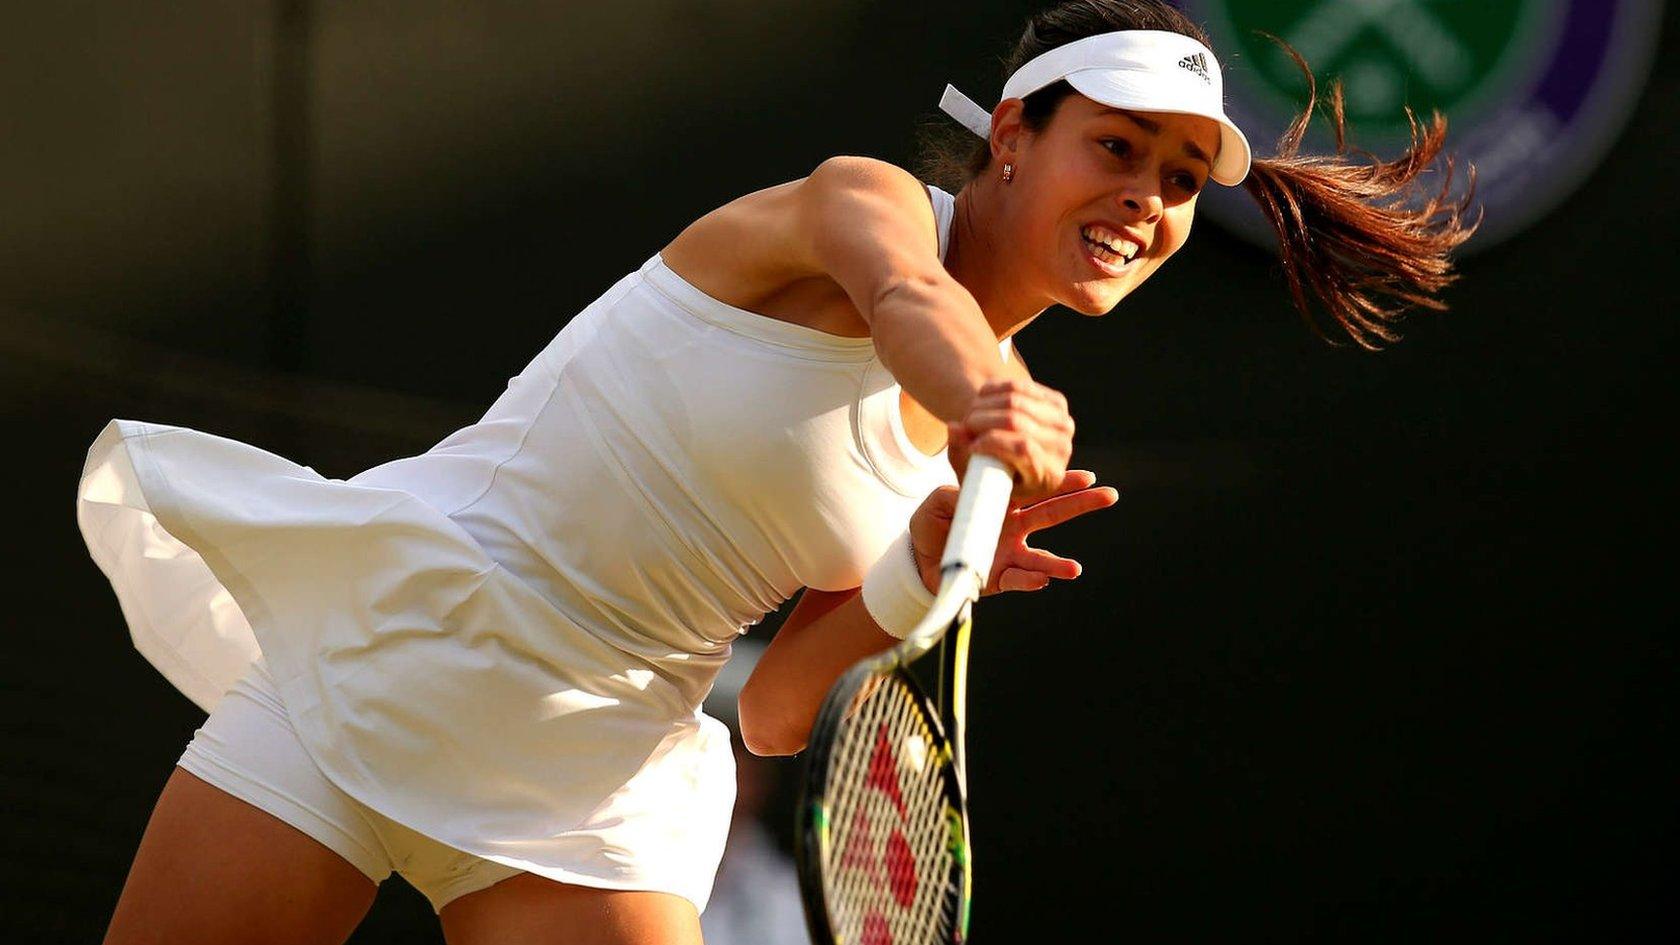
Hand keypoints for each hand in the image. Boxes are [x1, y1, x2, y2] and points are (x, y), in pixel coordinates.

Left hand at [908, 470, 1118, 594]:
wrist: (921, 560)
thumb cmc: (933, 525)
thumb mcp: (936, 502)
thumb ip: (950, 492)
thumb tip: (966, 490)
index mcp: (1003, 502)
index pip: (1036, 490)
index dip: (1061, 483)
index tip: (1086, 476)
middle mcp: (1013, 527)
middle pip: (1051, 515)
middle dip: (1080, 506)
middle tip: (1108, 496)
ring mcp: (1009, 553)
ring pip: (1040, 558)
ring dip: (1058, 565)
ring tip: (1075, 569)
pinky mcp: (998, 577)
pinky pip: (1016, 579)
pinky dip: (1029, 581)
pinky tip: (1042, 581)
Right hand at [947, 378, 1074, 503]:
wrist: (1015, 454)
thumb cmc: (991, 471)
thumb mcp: (973, 474)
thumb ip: (961, 455)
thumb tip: (954, 427)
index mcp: (1048, 477)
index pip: (1023, 449)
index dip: (992, 442)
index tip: (972, 445)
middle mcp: (1061, 450)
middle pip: (1017, 422)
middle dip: (982, 421)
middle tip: (966, 425)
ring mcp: (1063, 424)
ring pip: (1016, 401)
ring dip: (984, 405)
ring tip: (970, 415)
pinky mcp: (1058, 403)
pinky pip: (1020, 386)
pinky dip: (994, 389)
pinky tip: (981, 398)